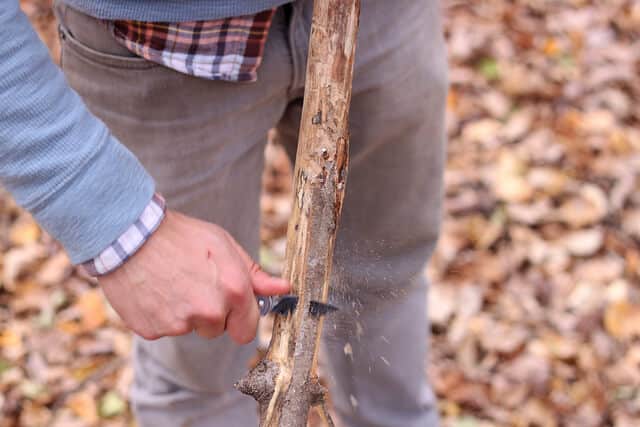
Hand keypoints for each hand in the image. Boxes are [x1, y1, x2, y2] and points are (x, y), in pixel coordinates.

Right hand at [98, 210, 288, 342]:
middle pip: (219, 330)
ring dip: (186, 314)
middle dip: (213, 314)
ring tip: (173, 283)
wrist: (128, 234)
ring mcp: (180, 324)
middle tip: (196, 285)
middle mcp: (210, 312)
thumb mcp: (224, 245)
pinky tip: (155, 289)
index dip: (240, 318)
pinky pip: (165, 329)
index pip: (248, 330)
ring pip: (191, 328)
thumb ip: (254, 273)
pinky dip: (162, 314)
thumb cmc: (180, 236)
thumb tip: (282, 289)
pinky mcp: (153, 330)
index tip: (231, 306)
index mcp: (234, 291)